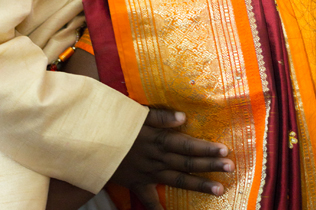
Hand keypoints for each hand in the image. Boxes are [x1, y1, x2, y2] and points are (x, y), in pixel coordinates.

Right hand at [111, 108, 232, 209]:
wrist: (85, 143)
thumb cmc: (109, 124)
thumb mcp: (131, 115)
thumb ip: (158, 117)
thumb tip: (183, 117)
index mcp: (154, 140)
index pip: (184, 144)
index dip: (204, 147)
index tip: (223, 150)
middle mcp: (154, 158)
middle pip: (185, 162)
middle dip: (208, 165)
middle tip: (230, 167)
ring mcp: (146, 173)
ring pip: (176, 180)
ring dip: (198, 185)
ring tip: (219, 190)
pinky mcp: (136, 183)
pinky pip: (148, 199)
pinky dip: (159, 209)